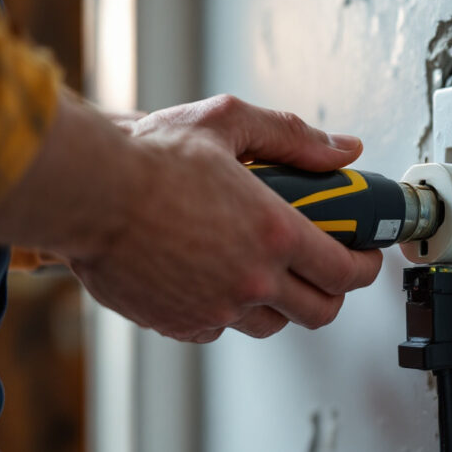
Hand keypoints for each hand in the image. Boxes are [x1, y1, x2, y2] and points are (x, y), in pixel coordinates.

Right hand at [69, 95, 382, 341]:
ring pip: (271, 325)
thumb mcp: (231, 124)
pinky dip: (227, 310)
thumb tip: (344, 150)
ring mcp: (216, 308)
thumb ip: (295, 138)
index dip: (365, 267)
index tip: (365, 257)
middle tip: (328, 272)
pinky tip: (216, 278)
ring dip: (280, 303)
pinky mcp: (180, 324)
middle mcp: (252, 280)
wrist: (85, 193)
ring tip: (268, 272)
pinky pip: (219, 328)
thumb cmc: (150, 157)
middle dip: (334, 294)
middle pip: (320, 312)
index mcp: (275, 234)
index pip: (346, 272)